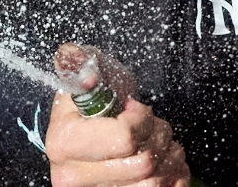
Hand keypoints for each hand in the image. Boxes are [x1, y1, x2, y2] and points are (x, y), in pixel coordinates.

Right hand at [44, 44, 187, 186]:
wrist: (86, 131)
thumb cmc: (89, 102)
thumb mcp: (82, 75)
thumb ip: (75, 62)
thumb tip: (87, 77)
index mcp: (63, 143)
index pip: (123, 137)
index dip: (141, 119)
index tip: (136, 109)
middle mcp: (73, 175)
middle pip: (142, 162)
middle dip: (159, 136)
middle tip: (153, 124)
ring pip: (154, 182)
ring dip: (169, 157)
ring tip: (162, 141)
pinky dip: (174, 177)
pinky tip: (166, 162)